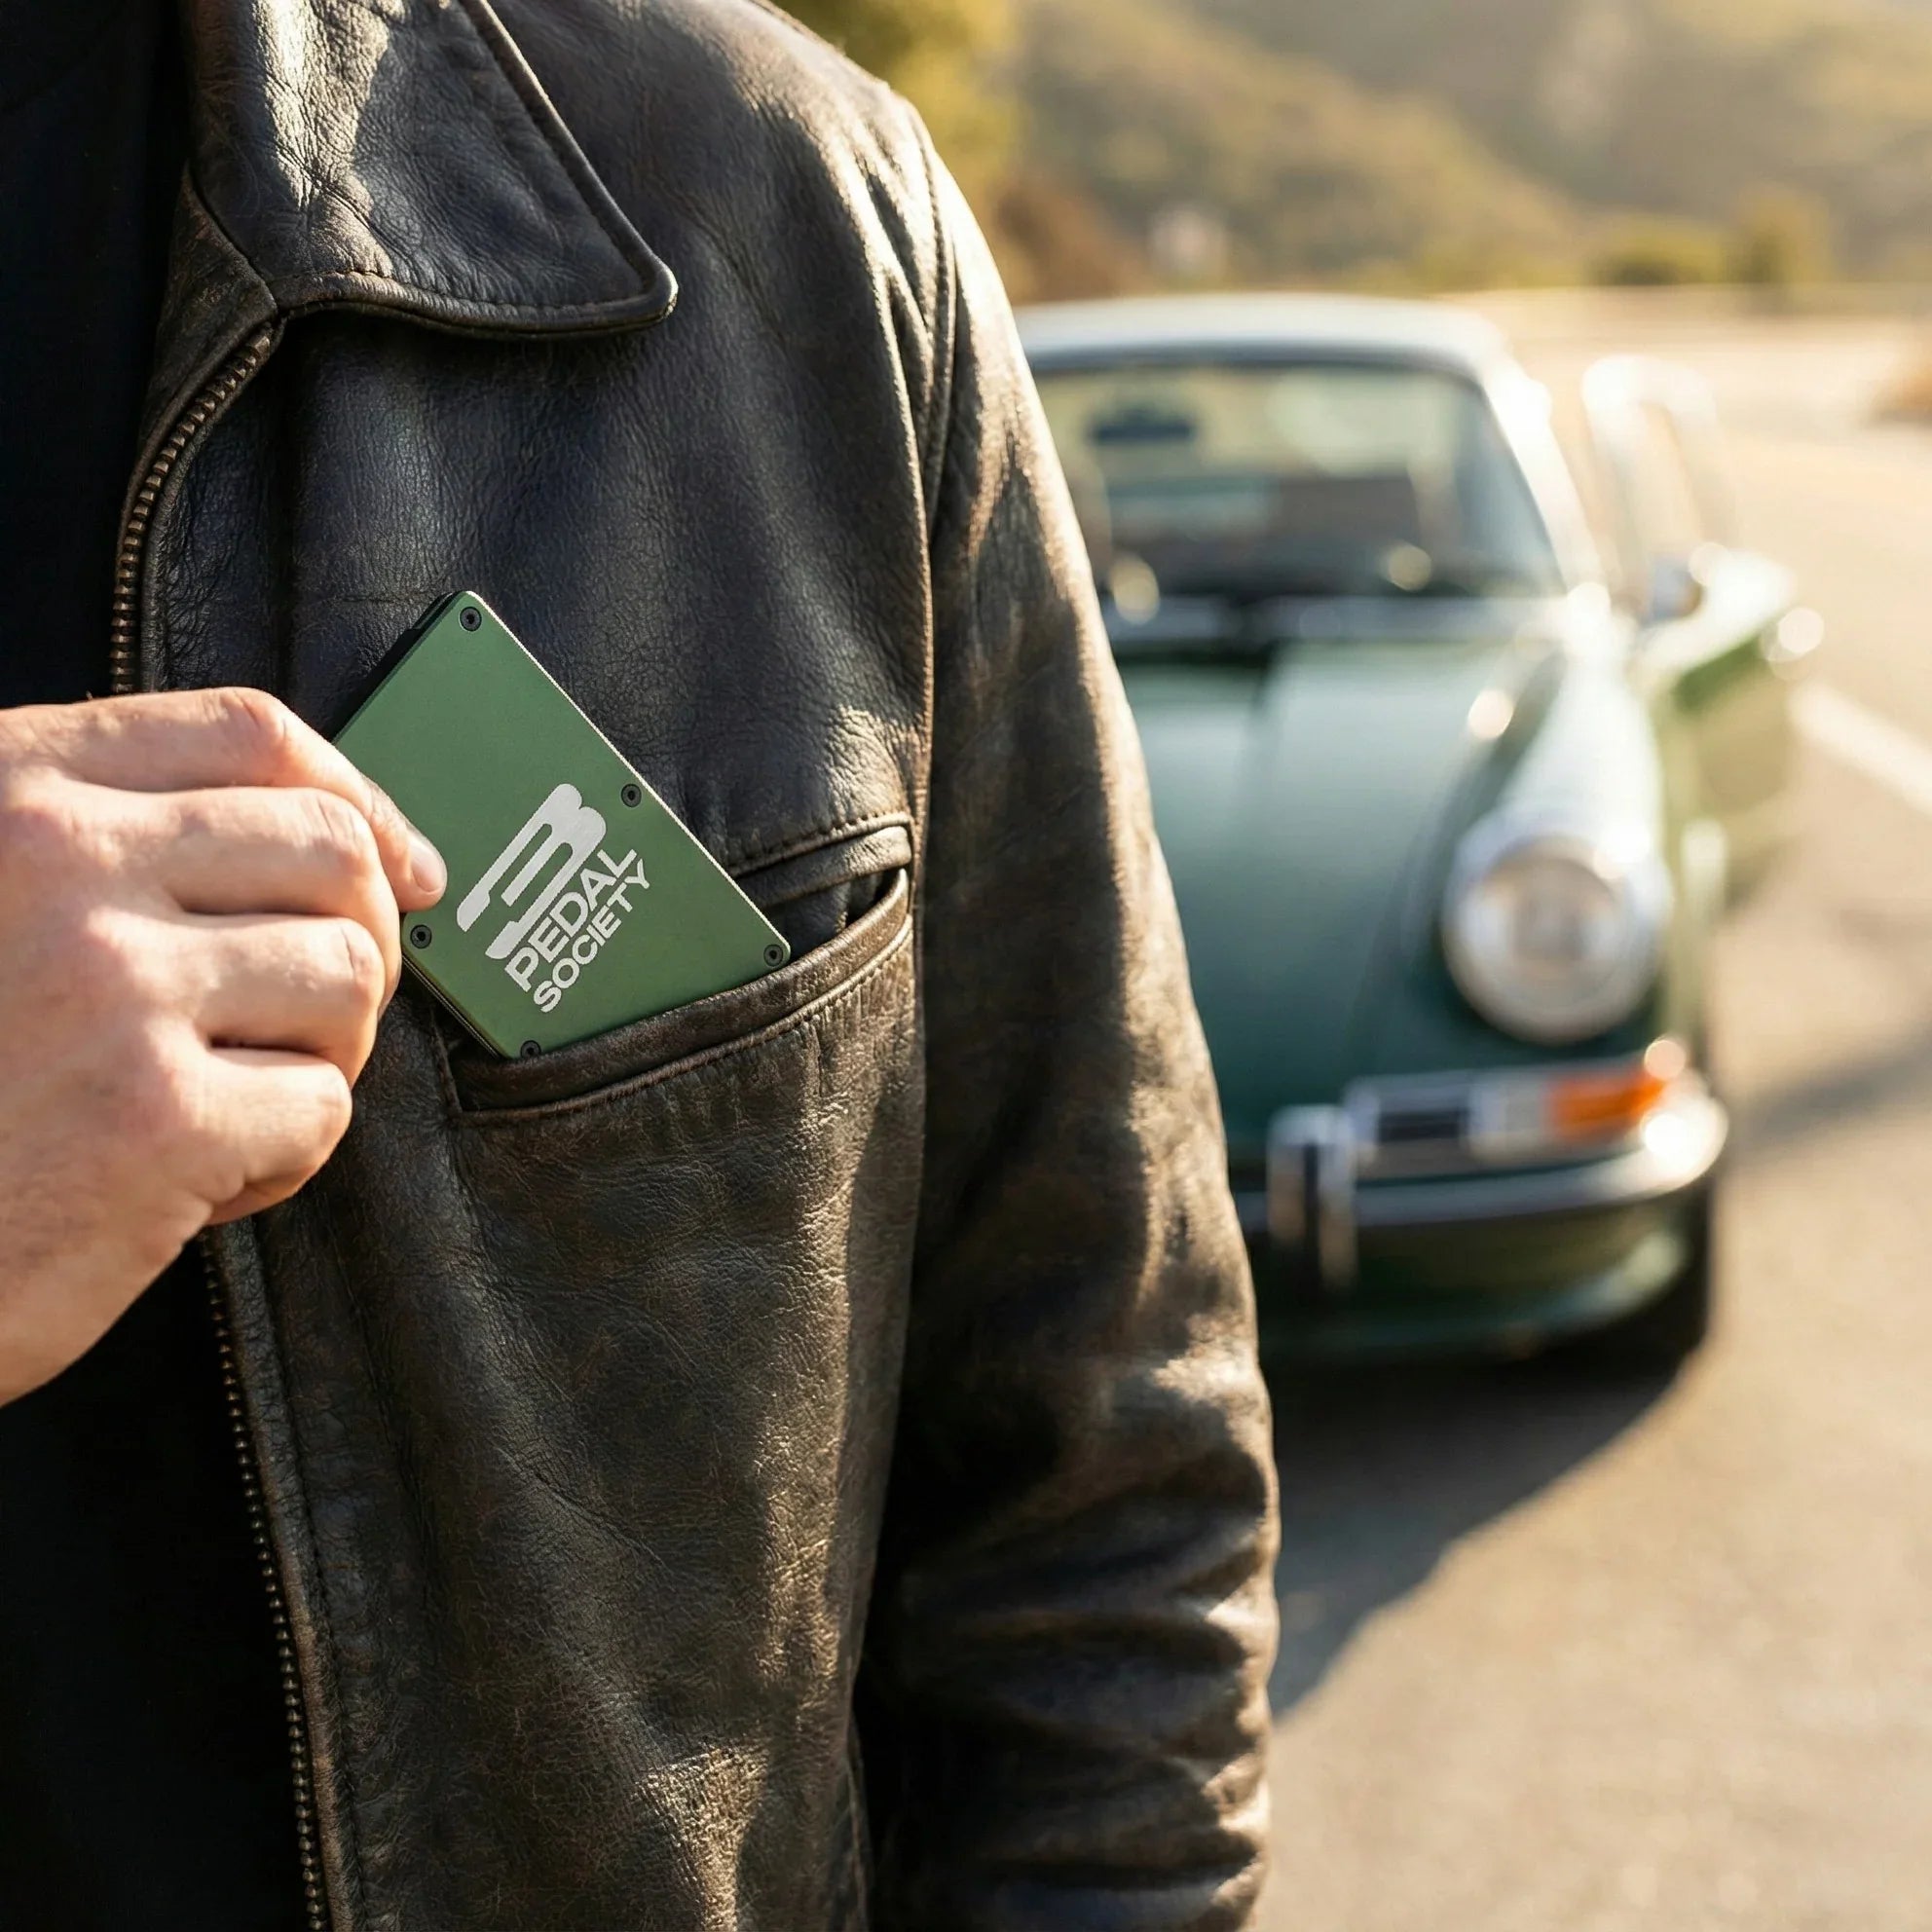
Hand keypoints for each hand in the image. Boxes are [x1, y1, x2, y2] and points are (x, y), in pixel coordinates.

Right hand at [0, 687, 444, 1403]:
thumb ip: (121, 844)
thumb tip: (365, 843)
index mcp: (8, 787)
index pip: (250, 735)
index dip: (359, 798)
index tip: (408, 867)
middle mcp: (55, 860)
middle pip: (332, 853)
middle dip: (360, 942)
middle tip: (311, 1020)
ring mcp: (110, 983)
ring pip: (347, 975)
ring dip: (322, 1054)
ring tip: (229, 1103)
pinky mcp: (155, 1116)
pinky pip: (320, 1105)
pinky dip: (281, 1157)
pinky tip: (192, 1183)